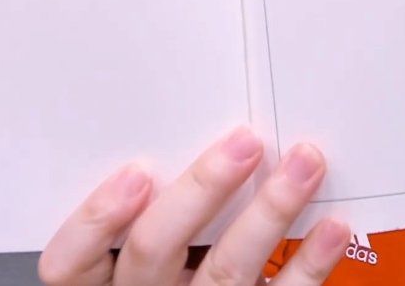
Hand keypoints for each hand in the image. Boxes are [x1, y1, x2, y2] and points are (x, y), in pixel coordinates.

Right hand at [38, 126, 349, 285]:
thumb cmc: (162, 273)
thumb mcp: (127, 254)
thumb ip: (140, 209)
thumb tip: (171, 134)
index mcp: (104, 282)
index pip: (71, 261)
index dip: (97, 217)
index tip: (135, 172)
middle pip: (155, 251)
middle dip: (202, 191)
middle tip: (245, 143)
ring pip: (224, 271)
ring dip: (270, 211)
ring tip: (304, 164)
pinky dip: (311, 262)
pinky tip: (332, 227)